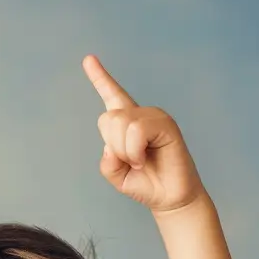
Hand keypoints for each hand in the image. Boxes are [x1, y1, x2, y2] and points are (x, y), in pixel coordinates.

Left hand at [83, 57, 206, 214]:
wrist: (169, 199)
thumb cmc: (145, 183)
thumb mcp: (115, 172)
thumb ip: (107, 159)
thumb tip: (110, 146)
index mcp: (126, 122)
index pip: (111, 95)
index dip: (99, 77)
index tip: (88, 59)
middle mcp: (140, 115)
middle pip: (107, 118)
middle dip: (113, 145)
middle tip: (131, 161)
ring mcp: (155, 117)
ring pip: (121, 123)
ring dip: (125, 151)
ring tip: (140, 162)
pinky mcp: (167, 124)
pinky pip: (137, 130)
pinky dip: (135, 150)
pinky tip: (145, 159)